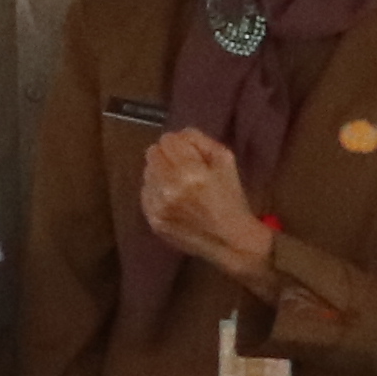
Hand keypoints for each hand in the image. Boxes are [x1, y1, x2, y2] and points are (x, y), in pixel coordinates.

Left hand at [138, 127, 275, 282]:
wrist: (230, 240)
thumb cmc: (231, 198)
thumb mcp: (226, 161)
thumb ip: (200, 141)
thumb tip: (179, 135)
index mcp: (190, 171)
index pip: (167, 140)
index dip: (178, 143)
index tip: (188, 153)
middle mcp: (170, 187)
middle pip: (152, 154)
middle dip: (167, 156)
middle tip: (182, 167)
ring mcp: (158, 205)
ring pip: (147, 173)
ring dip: (160, 174)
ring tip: (179, 186)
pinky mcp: (153, 220)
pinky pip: (145, 194)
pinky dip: (156, 192)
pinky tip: (173, 200)